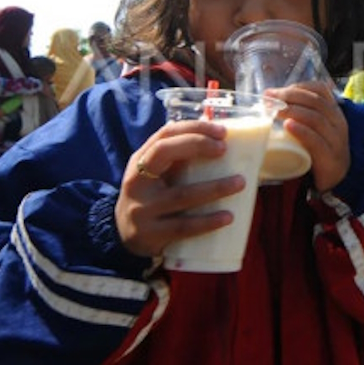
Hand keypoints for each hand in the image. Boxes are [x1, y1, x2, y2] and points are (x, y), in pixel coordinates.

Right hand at [115, 119, 244, 257]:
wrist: (123, 236)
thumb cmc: (151, 197)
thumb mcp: (154, 175)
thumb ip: (177, 159)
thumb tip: (219, 138)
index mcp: (140, 161)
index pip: (164, 135)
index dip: (193, 128)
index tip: (221, 131)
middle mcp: (137, 181)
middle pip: (164, 154)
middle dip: (197, 146)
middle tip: (225, 149)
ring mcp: (142, 209)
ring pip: (181, 194)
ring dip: (214, 187)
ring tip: (240, 183)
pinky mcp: (151, 235)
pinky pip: (184, 227)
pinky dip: (208, 221)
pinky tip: (228, 217)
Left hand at [265, 82, 349, 192]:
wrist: (337, 176)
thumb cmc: (320, 149)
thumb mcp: (314, 127)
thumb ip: (300, 114)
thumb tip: (270, 101)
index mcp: (333, 111)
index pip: (320, 90)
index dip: (298, 87)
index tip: (276, 91)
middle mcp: (337, 121)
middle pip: (315, 101)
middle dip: (290, 96)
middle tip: (269, 99)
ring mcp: (335, 139)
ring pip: (315, 118)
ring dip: (292, 111)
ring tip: (274, 111)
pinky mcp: (329, 156)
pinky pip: (316, 140)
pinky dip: (301, 131)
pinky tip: (288, 126)